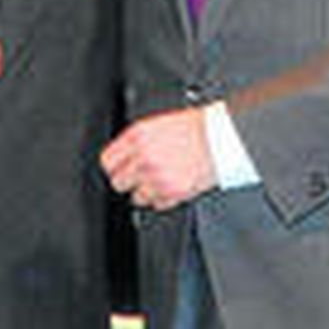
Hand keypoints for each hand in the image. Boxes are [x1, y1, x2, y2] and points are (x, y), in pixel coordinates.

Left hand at [100, 107, 215, 210]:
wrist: (221, 138)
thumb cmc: (196, 127)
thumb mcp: (159, 123)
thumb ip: (138, 139)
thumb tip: (125, 154)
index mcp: (138, 135)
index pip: (108, 160)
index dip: (114, 167)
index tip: (119, 169)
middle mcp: (143, 156)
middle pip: (118, 182)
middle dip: (128, 181)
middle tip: (140, 177)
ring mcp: (156, 176)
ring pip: (136, 197)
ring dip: (146, 192)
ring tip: (159, 182)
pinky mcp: (172, 192)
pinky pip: (156, 204)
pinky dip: (163, 199)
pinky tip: (171, 186)